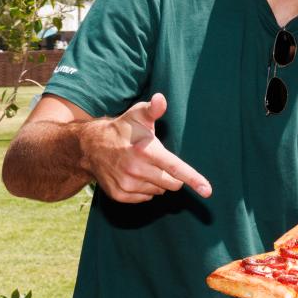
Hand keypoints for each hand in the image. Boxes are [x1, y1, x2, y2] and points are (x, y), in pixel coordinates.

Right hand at [79, 93, 211, 202]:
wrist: (91, 147)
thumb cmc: (122, 129)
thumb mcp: (137, 115)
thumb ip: (153, 109)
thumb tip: (161, 99)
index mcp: (145, 150)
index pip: (175, 167)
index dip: (193, 179)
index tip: (207, 191)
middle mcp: (135, 170)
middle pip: (172, 183)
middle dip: (173, 175)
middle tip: (159, 161)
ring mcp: (126, 184)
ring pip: (159, 191)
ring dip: (157, 181)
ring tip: (143, 166)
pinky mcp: (119, 195)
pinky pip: (145, 198)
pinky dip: (145, 189)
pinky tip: (134, 175)